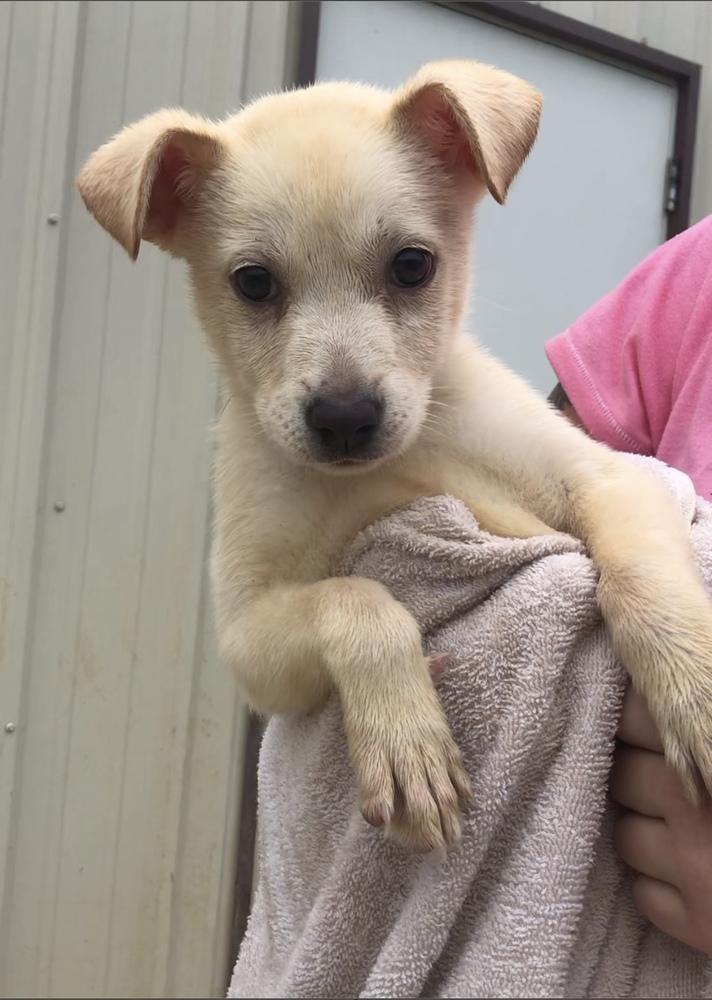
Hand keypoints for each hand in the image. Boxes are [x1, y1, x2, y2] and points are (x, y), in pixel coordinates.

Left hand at [611, 685, 711, 953]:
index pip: (637, 717)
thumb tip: (681, 701)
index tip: (653, 720)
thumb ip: (706, 721)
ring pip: (626, 835)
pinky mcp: (698, 925)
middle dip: (638, 772)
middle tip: (667, 773)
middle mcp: (696, 809)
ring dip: (645, 830)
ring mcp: (694, 870)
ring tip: (679, 826)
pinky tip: (688, 875)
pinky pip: (645, 896)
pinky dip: (659, 886)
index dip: (640, 718)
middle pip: (623, 774)